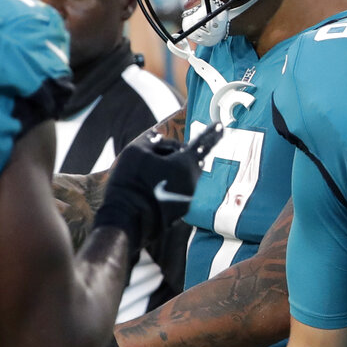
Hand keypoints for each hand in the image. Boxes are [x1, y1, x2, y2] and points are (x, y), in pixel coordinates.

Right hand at [93, 122, 222, 251]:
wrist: (124, 221)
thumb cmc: (129, 182)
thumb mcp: (135, 151)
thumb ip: (151, 140)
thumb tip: (158, 137)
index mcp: (185, 165)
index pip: (202, 143)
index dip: (211, 133)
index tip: (221, 125)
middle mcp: (192, 183)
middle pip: (189, 160)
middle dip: (176, 154)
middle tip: (157, 154)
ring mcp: (187, 200)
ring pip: (182, 177)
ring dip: (170, 171)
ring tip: (145, 175)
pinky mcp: (178, 214)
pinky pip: (177, 193)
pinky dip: (167, 187)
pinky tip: (147, 191)